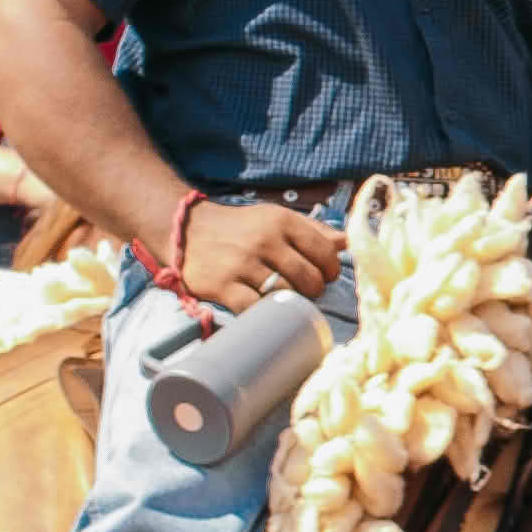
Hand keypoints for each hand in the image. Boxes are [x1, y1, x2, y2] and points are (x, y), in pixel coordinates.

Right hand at [169, 194, 339, 312]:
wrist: (183, 229)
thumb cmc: (240, 228)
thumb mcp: (276, 218)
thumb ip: (313, 230)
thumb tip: (348, 242)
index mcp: (282, 222)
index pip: (325, 252)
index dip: (332, 269)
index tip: (326, 275)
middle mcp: (263, 241)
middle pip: (309, 278)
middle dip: (314, 289)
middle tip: (306, 290)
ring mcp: (241, 264)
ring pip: (286, 295)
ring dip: (291, 302)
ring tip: (285, 297)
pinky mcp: (221, 286)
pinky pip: (255, 309)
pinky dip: (263, 313)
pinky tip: (263, 307)